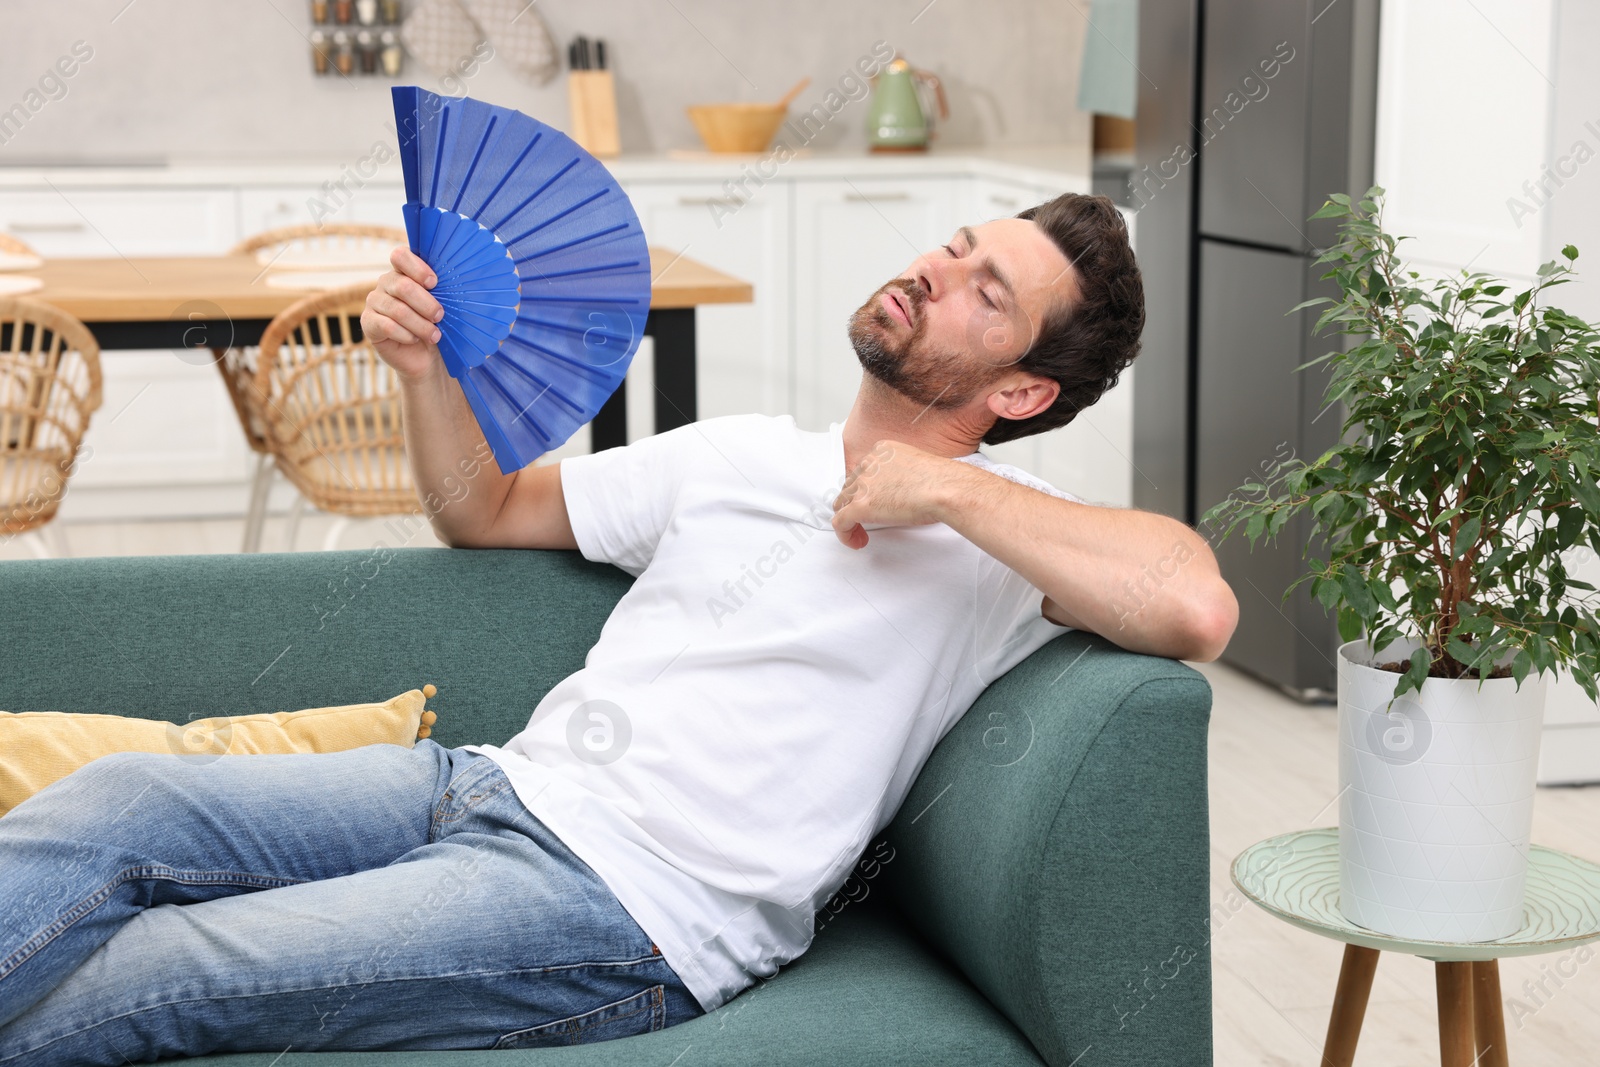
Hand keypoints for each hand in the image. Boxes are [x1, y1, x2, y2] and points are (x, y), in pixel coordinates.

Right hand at [362, 246, 444, 380]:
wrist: (428, 357)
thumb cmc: (437, 326)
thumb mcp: (444, 306)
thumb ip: (443, 290)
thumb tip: (457, 283)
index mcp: (404, 272)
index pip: (400, 256)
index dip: (417, 268)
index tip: (434, 283)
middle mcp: (386, 283)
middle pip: (402, 286)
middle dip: (426, 304)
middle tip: (440, 316)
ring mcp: (374, 302)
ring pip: (397, 310)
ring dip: (420, 324)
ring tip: (434, 335)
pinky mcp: (368, 322)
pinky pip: (387, 326)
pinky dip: (406, 335)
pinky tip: (415, 339)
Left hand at [831, 439, 963, 548]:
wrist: (946, 488)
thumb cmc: (942, 481)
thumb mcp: (917, 467)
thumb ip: (901, 475)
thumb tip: (901, 493)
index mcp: (882, 450)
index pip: (863, 471)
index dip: (866, 490)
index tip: (877, 502)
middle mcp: (868, 464)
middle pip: (850, 487)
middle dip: (856, 504)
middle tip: (868, 520)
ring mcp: (863, 485)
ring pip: (842, 503)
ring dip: (850, 520)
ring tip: (862, 534)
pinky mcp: (860, 506)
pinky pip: (840, 522)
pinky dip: (845, 534)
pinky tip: (857, 541)